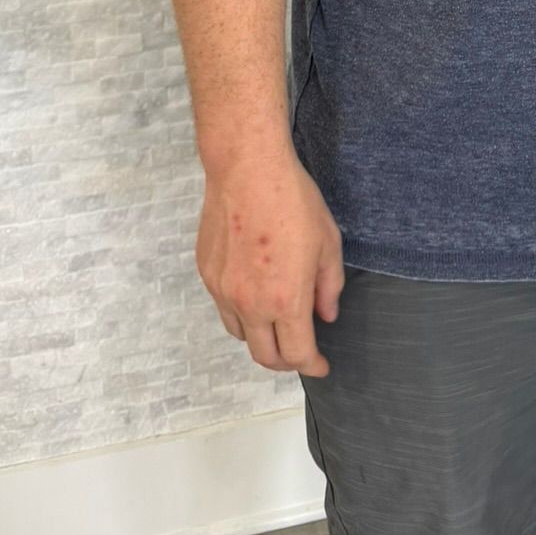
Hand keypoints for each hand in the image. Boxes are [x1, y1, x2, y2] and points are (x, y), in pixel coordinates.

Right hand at [195, 149, 344, 376]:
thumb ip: (328, 287)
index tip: (321, 364)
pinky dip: (241, 312)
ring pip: (241, 335)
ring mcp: (224, 290)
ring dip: (261, 338)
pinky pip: (224, 308)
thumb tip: (325, 315)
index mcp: (286, 299)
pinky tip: (255, 292)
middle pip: (265, 356)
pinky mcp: (207, 274)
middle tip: (300, 351)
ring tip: (277, 323)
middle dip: (286, 362)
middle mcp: (250, 303)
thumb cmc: (292, 200)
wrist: (247, 169)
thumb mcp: (328, 243)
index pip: (297, 355)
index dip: (312, 366)